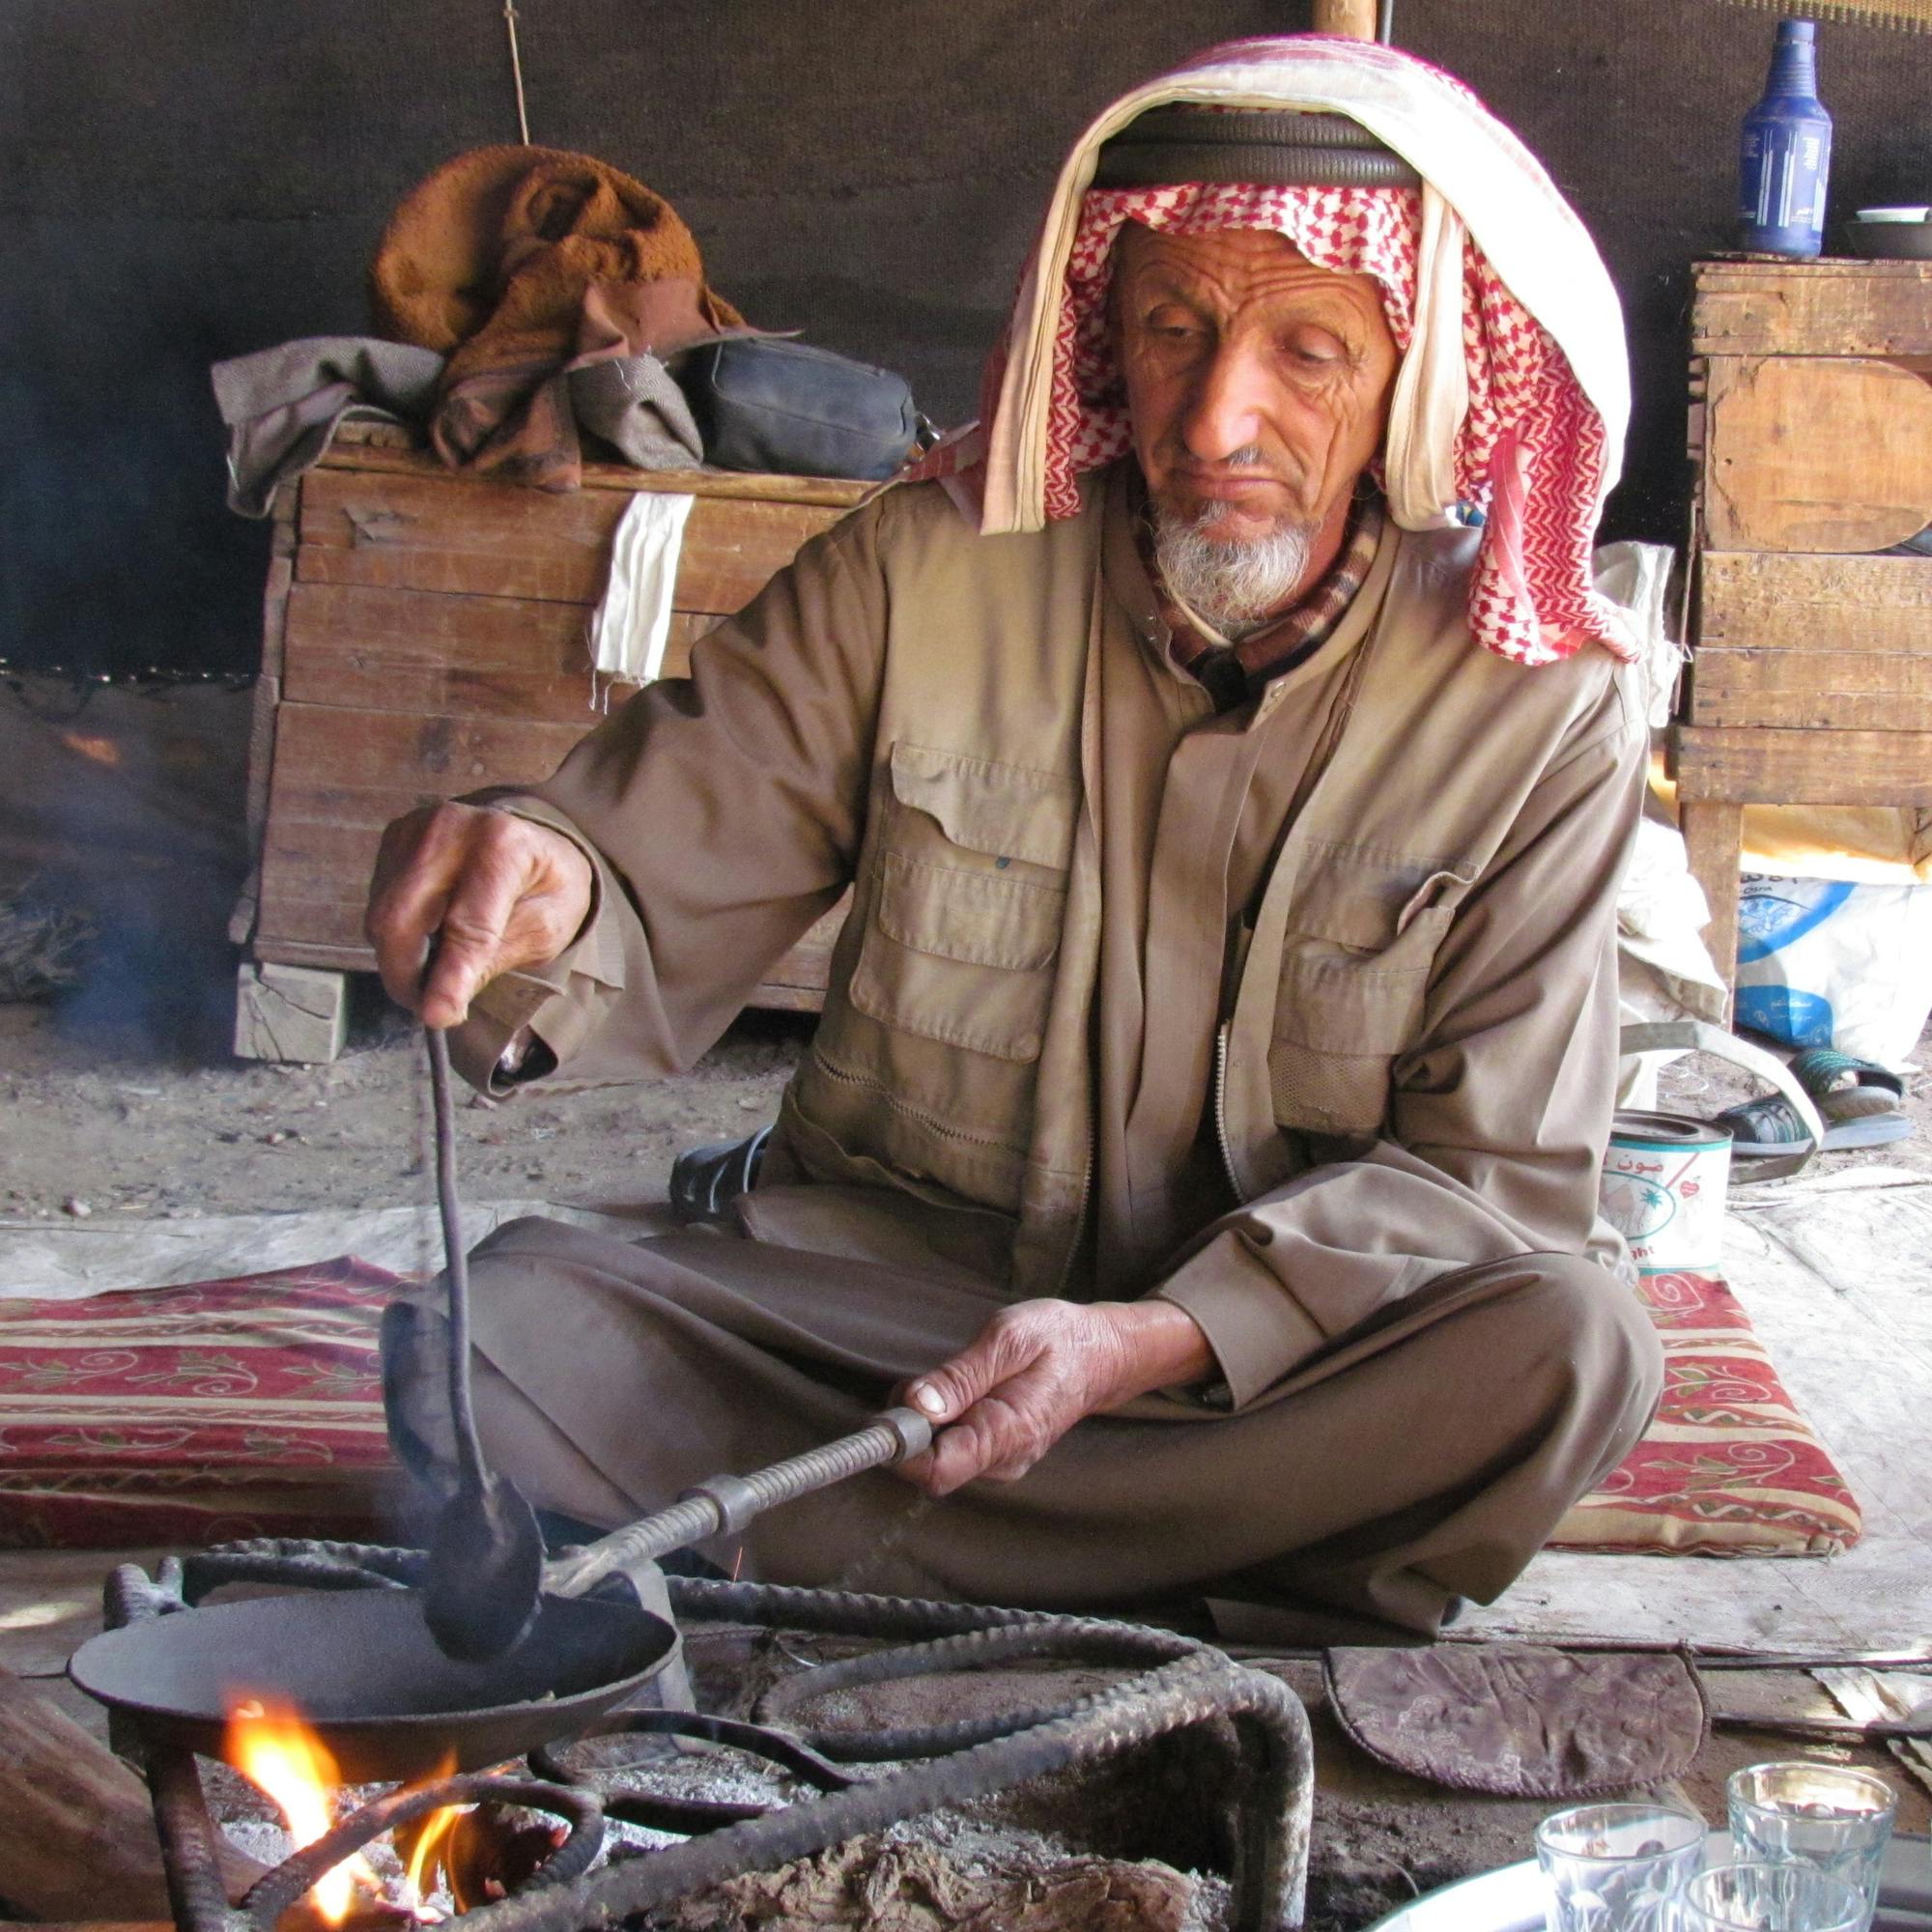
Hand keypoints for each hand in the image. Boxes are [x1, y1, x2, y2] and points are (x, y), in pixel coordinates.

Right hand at [365, 802, 594, 1028]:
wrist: (532, 838)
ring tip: (434, 975)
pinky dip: (398, 935)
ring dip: (401, 959)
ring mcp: (414, 830)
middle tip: (429, 1007)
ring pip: (382, 915)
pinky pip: (378, 902)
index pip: (467, 924)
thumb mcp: (546, 928)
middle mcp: (450, 828)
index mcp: (504, 845)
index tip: (437, 1016)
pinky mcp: (393, 839)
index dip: (449, 976)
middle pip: (401, 918)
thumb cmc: (545, 885)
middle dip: (406, 976)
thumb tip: (444, 1003)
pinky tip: (427, 939)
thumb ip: (498, 958)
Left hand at [896, 1298, 1212, 1496]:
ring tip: (946, 1379)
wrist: (1102, 1354)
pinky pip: (952, 1447)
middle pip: (930, 1466)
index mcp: (1006, 1434)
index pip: (936, 1471)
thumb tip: (919, 1405)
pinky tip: (955, 1392)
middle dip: (909, 1427)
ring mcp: (1000, 1460)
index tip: (885, 1413)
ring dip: (923, 1422)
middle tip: (920, 1381)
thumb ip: (963, 1375)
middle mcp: (1002, 1461)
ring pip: (938, 1456)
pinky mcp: (996, 1452)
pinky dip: (939, 1422)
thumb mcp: (1010, 1338)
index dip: (900, 1448)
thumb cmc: (1059, 1339)